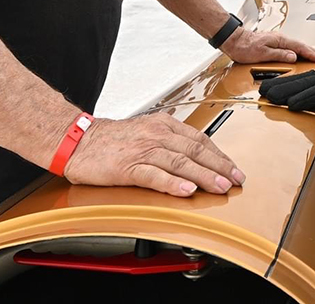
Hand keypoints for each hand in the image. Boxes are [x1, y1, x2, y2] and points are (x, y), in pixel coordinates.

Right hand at [62, 112, 243, 196]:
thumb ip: (169, 141)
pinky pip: (155, 174)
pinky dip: (172, 183)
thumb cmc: (111, 140)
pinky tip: (186, 190)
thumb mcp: (146, 131)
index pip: (199, 140)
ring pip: (180, 162)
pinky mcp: (128, 166)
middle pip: (195, 150)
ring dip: (204, 175)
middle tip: (236, 181)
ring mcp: (143, 150)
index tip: (234, 169)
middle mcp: (156, 134)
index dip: (220, 156)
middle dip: (219, 167)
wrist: (78, 141)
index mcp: (163, 125)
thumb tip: (195, 157)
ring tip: (220, 186)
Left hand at [220, 27, 314, 64]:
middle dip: (314, 51)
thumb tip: (293, 56)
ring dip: (308, 51)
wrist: (234, 41)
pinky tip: (300, 55)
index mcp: (280, 40)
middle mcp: (280, 39)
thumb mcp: (262, 53)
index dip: (311, 53)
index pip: (300, 47)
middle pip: (301, 45)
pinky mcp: (274, 44)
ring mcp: (277, 41)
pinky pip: (291, 48)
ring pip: (297, 46)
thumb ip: (279, 54)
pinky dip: (299, 51)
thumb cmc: (245, 47)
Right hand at [259, 54, 314, 125]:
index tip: (291, 105)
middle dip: (284, 90)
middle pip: (302, 84)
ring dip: (281, 84)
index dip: (305, 99)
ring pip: (298, 78)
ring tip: (265, 89)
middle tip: (267, 95)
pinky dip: (288, 80)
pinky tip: (278, 84)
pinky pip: (302, 75)